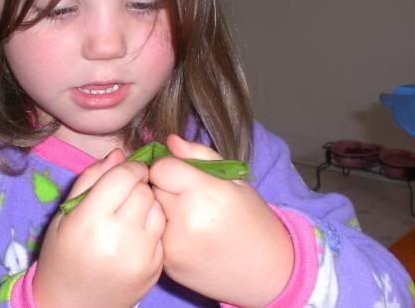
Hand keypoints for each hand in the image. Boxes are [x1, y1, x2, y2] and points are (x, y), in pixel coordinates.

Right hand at [33, 149, 164, 307]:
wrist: (72, 305)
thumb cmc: (62, 254)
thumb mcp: (65, 214)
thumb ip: (91, 179)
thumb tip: (120, 153)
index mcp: (90, 221)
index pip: (125, 176)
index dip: (129, 167)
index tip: (126, 170)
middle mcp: (118, 238)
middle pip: (145, 191)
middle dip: (138, 186)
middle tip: (125, 194)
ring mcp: (140, 257)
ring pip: (159, 210)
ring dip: (148, 206)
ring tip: (130, 214)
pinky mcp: (154, 269)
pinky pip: (163, 233)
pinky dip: (152, 229)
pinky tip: (135, 235)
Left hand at [150, 135, 293, 306]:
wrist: (267, 272)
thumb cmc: (253, 220)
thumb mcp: (236, 180)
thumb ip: (200, 155)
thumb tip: (170, 141)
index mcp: (206, 193)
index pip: (161, 167)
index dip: (169, 166)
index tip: (180, 173)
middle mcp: (186, 220)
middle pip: (151, 188)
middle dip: (163, 187)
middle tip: (185, 196)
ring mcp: (174, 246)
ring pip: (148, 212)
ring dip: (160, 209)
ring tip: (185, 215)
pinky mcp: (167, 266)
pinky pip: (152, 236)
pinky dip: (162, 231)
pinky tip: (185, 235)